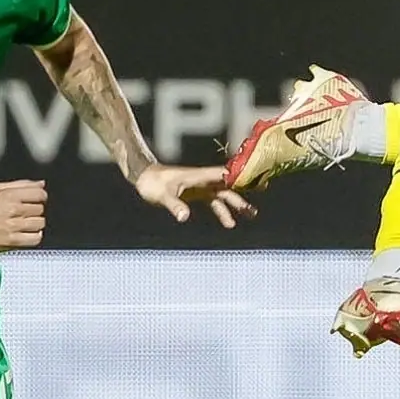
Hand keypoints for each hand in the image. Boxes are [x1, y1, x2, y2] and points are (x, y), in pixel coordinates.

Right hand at [0, 180, 47, 250]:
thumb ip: (22, 184)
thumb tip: (41, 184)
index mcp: (10, 195)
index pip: (40, 194)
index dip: (39, 198)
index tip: (35, 201)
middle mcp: (14, 209)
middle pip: (40, 209)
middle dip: (34, 211)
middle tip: (23, 214)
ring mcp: (14, 226)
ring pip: (39, 224)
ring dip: (34, 225)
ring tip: (23, 225)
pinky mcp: (13, 241)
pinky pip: (35, 239)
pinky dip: (33, 237)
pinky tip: (26, 234)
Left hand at [136, 163, 254, 229]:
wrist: (144, 178)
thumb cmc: (152, 184)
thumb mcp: (162, 196)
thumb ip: (174, 205)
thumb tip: (184, 217)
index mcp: (198, 176)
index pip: (223, 174)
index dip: (239, 176)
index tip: (255, 181)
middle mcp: (203, 180)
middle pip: (227, 186)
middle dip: (241, 196)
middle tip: (253, 209)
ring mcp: (200, 186)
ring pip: (223, 194)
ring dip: (235, 204)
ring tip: (249, 215)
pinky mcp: (196, 193)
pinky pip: (214, 201)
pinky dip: (222, 211)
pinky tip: (229, 223)